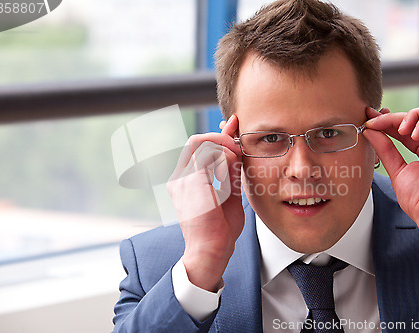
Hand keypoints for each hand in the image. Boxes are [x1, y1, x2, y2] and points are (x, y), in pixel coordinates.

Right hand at [167, 115, 243, 291]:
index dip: (218, 135)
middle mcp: (180, 177)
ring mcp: (182, 179)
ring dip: (223, 146)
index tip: (234, 128)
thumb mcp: (229, 195)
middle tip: (238, 149)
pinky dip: (222, 157)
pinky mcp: (190, 183)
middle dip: (221, 138)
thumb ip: (230, 173)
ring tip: (235, 161)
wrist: (211, 253)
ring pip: (200, 142)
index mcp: (186, 180)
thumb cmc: (220, 230)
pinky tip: (229, 171)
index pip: (198, 147)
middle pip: (196, 140)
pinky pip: (206, 155)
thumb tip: (236, 150)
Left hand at [363, 107, 418, 261]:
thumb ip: (384, 149)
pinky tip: (411, 134)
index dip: (387, 120)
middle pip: (416, 118)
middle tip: (374, 121)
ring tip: (398, 130)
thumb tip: (370, 131)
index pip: (406, 127)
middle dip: (392, 116)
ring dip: (411, 115)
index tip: (369, 119)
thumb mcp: (395, 169)